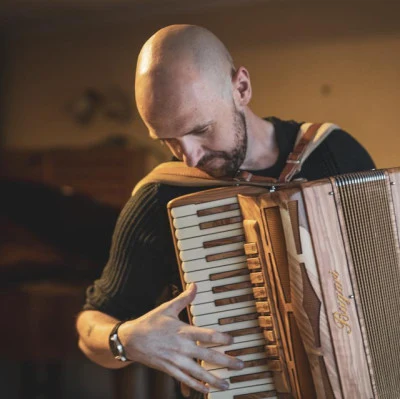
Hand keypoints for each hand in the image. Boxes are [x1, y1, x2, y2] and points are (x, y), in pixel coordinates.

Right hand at [119, 283, 243, 394]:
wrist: (131, 339)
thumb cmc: (150, 322)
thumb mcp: (167, 308)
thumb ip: (184, 298)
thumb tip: (194, 285)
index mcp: (183, 331)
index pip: (208, 335)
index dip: (223, 338)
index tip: (233, 340)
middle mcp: (182, 347)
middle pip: (208, 356)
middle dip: (226, 361)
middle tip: (240, 365)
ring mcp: (176, 360)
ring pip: (199, 372)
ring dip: (215, 379)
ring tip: (228, 384)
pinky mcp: (169, 369)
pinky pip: (186, 380)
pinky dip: (197, 386)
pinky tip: (207, 389)